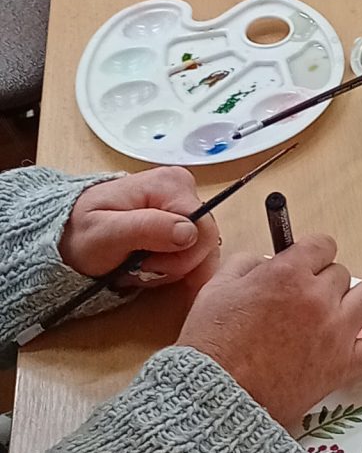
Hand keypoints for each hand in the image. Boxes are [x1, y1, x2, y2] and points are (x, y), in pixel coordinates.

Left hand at [60, 170, 220, 291]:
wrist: (67, 234)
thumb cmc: (80, 231)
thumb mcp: (105, 233)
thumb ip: (147, 229)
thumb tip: (190, 232)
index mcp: (171, 184)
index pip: (204, 229)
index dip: (180, 257)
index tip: (146, 264)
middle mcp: (184, 189)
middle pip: (205, 241)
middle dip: (174, 265)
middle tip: (138, 266)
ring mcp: (184, 205)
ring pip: (200, 251)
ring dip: (170, 268)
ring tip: (137, 266)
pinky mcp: (181, 221)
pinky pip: (193, 252)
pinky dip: (171, 266)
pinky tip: (147, 264)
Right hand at [178, 234, 361, 435]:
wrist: (216, 398)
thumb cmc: (210, 344)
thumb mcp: (216, 289)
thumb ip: (246, 264)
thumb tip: (269, 262)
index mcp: (287, 274)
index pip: (322, 244)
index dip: (311, 255)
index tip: (302, 268)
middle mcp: (318, 297)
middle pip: (340, 273)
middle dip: (322, 283)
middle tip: (302, 303)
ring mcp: (336, 331)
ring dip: (356, 299)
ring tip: (338, 313)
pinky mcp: (345, 364)